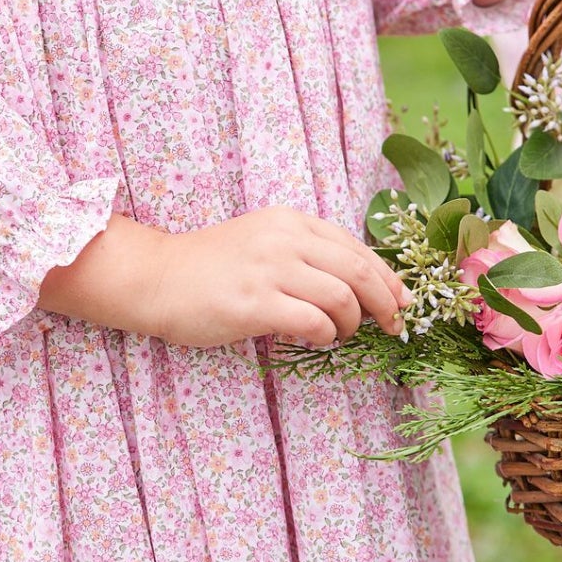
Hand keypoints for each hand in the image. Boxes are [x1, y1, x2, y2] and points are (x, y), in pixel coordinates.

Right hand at [145, 207, 408, 350]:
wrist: (158, 278)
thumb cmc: (211, 267)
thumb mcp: (263, 241)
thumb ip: (305, 253)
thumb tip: (360, 285)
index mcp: (291, 221)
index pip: (357, 247)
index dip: (388, 277)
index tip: (403, 301)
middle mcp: (284, 239)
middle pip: (359, 270)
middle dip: (386, 302)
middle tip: (393, 325)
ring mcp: (269, 269)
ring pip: (342, 297)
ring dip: (353, 323)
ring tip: (341, 334)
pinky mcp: (255, 303)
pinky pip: (313, 321)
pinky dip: (325, 335)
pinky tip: (317, 340)